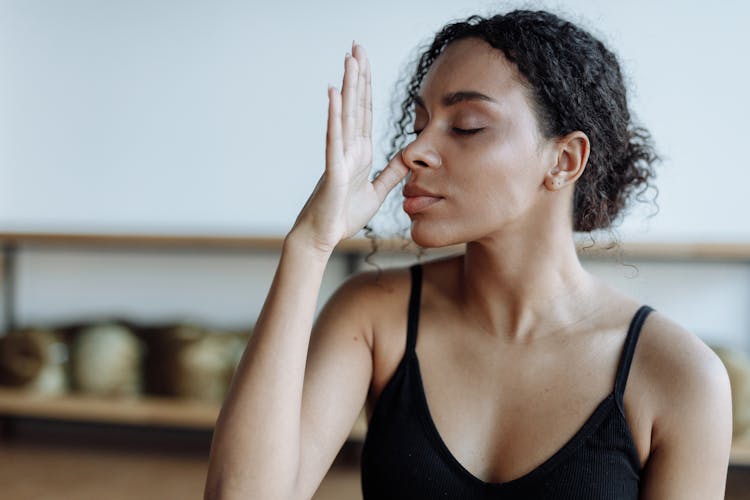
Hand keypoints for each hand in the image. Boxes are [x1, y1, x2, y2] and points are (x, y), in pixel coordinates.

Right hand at [290, 42, 408, 253]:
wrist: (323, 237)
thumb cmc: (343, 215)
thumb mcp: (377, 192)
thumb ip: (392, 173)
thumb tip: (408, 155)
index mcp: (360, 153)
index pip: (366, 113)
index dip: (367, 87)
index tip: (365, 62)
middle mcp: (349, 148)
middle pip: (356, 105)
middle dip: (358, 76)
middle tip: (356, 46)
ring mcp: (339, 156)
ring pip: (346, 114)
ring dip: (348, 86)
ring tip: (349, 58)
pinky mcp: (333, 168)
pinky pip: (334, 138)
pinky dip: (334, 115)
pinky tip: (335, 93)